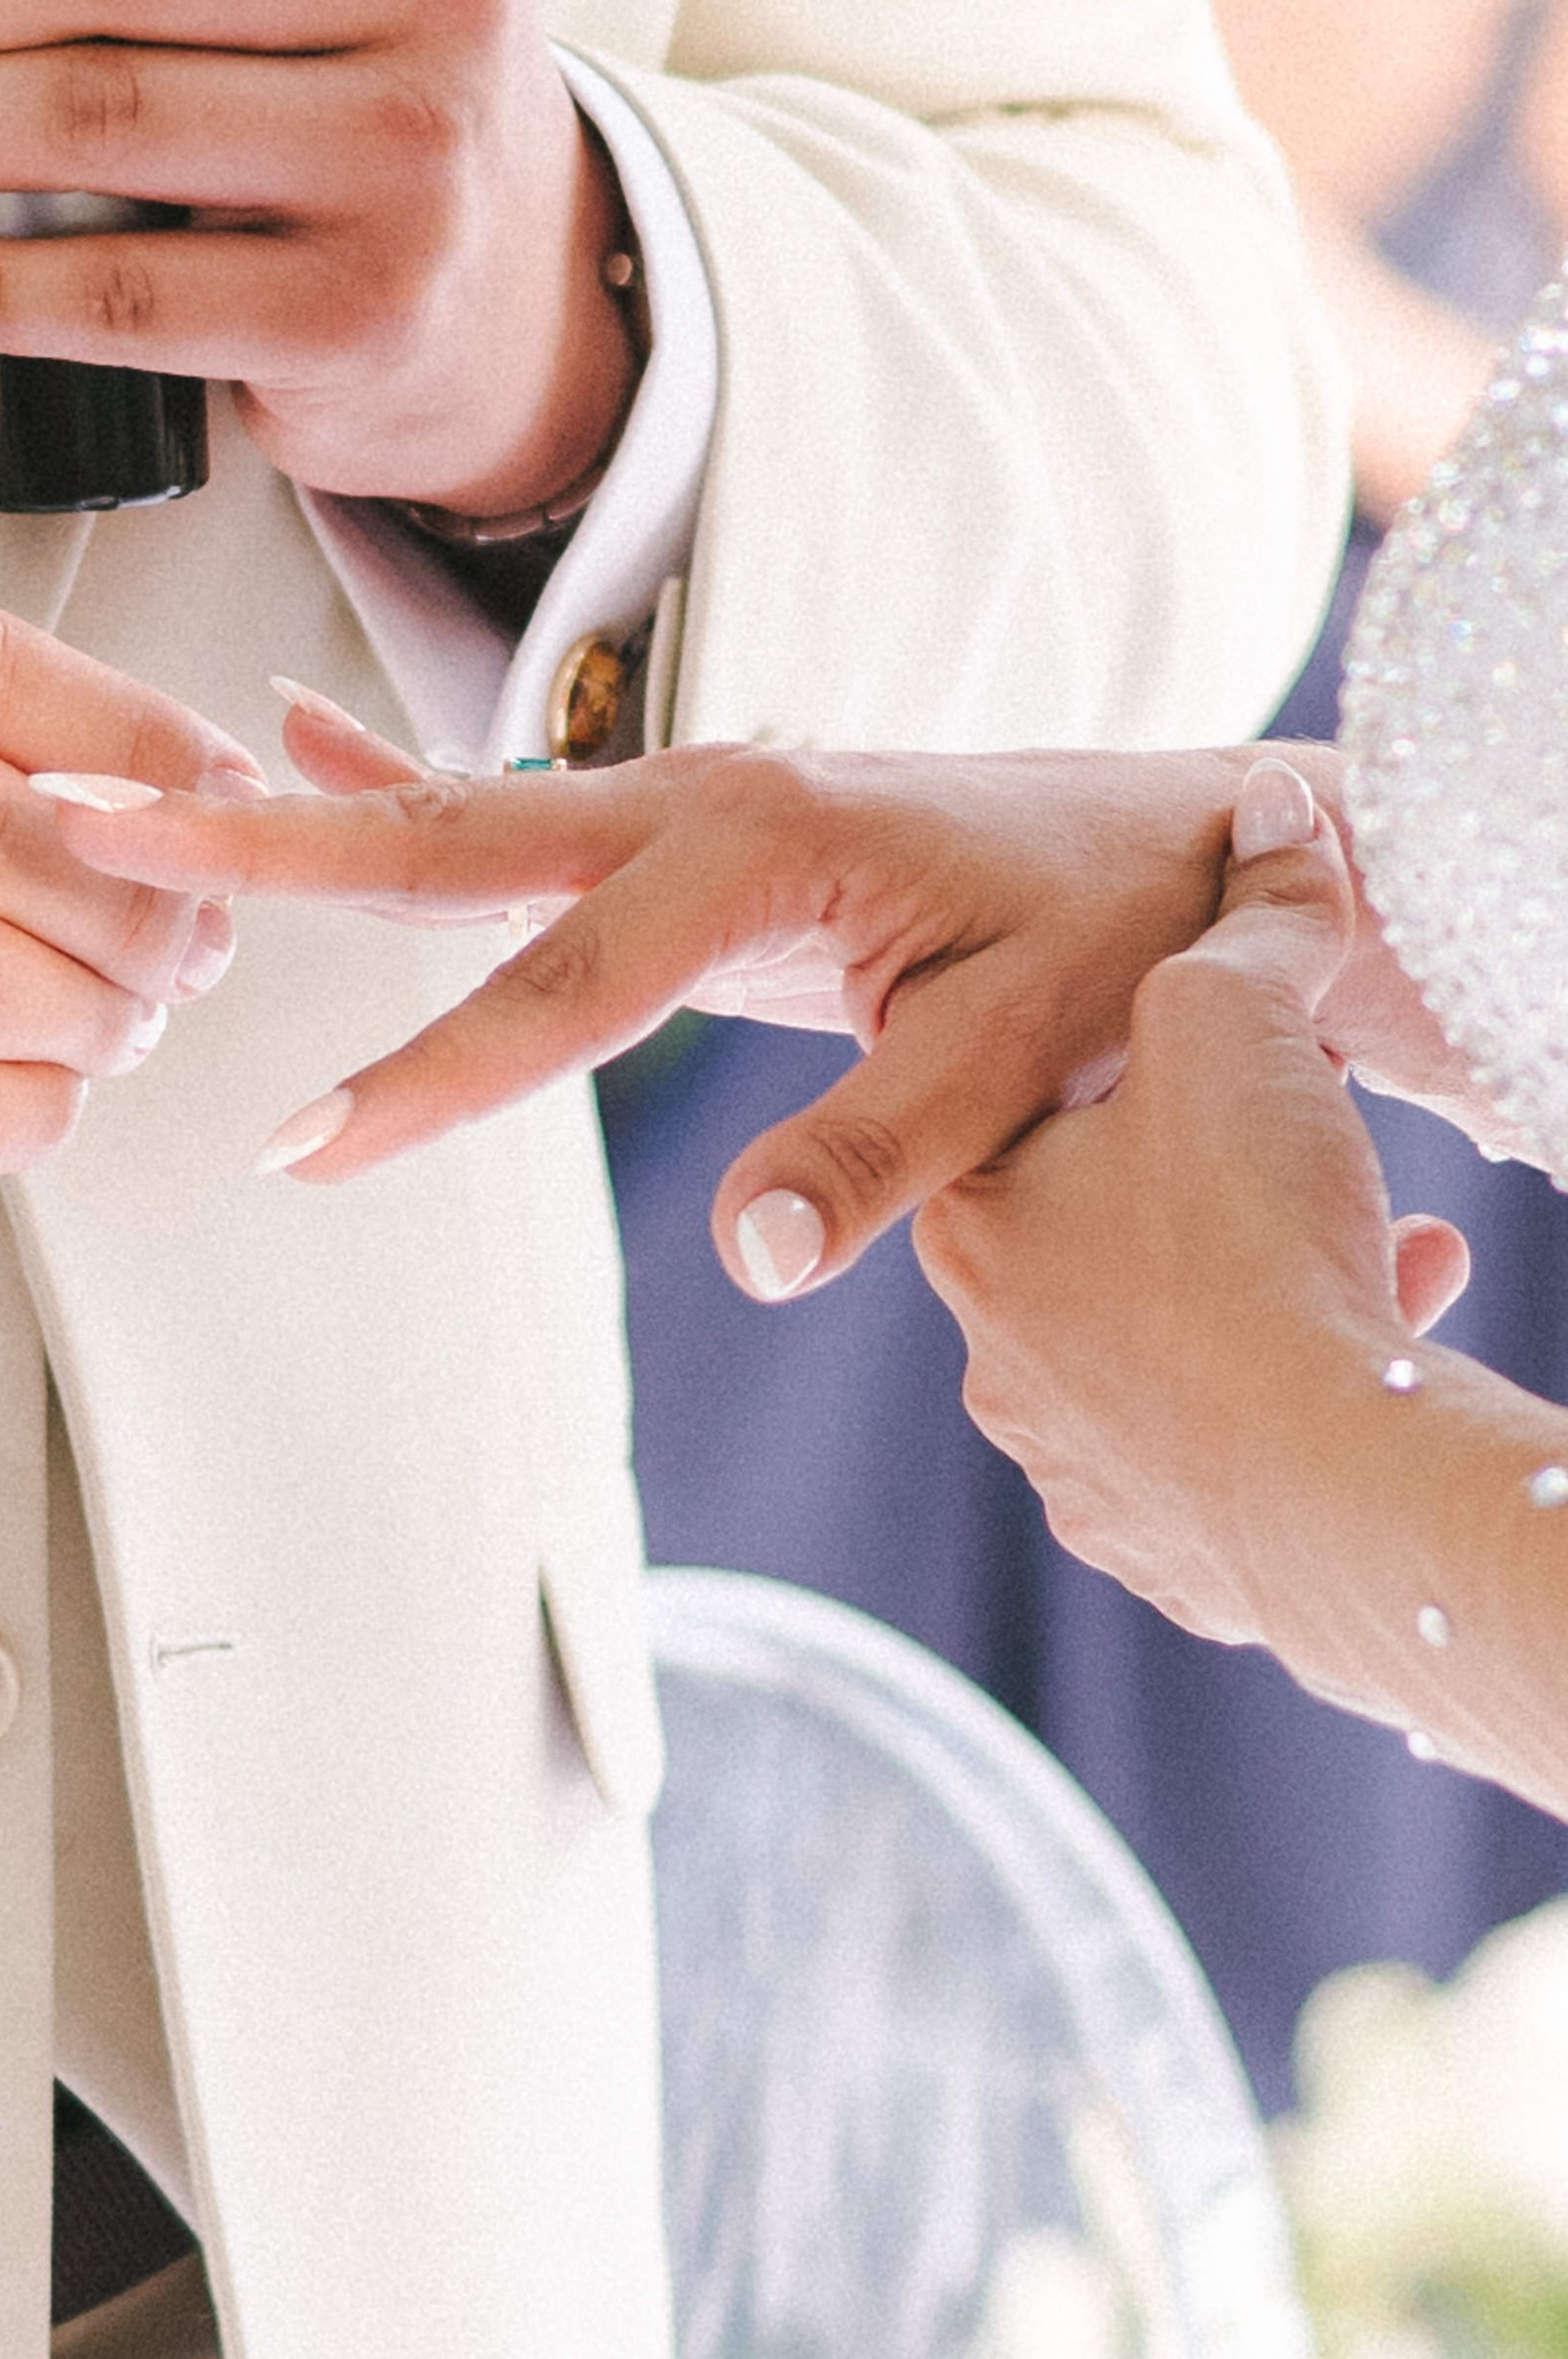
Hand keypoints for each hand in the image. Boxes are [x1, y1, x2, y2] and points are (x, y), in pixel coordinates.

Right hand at [42, 699, 1269, 1285]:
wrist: (1179, 839)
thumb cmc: (1115, 937)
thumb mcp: (1034, 1057)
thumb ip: (890, 1153)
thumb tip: (753, 1261)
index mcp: (761, 850)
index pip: (558, 989)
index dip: (428, 1078)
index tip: (306, 1145)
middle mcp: (692, 798)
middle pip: (439, 837)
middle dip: (259, 840)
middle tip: (97, 820)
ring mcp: (674, 798)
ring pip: (450, 810)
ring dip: (293, 806)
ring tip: (134, 787)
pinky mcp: (675, 823)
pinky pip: (502, 802)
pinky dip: (391, 775)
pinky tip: (298, 746)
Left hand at [913, 782, 1466, 1645]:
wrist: (1328, 1480)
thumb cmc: (1251, 1235)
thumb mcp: (1237, 1018)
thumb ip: (1253, 909)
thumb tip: (1269, 807)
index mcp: (974, 1228)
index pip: (1013, 1107)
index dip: (1121, 1055)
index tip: (1205, 1040)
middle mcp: (1001, 1360)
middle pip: (1103, 1227)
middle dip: (1207, 1173)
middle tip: (1302, 1140)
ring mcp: (1083, 1469)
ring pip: (1175, 1338)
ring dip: (1268, 1274)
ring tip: (1372, 1233)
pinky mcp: (1176, 1550)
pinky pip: (1232, 1443)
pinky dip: (1299, 1377)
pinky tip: (1384, 1325)